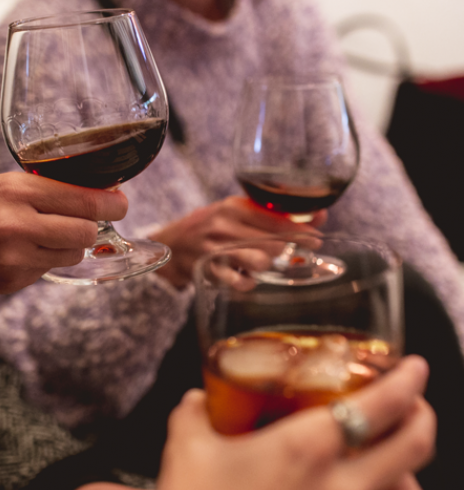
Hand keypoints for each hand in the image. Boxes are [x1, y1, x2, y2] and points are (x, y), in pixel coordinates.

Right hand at [0, 172, 127, 306]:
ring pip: (72, 252)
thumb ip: (35, 190)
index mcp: (12, 189)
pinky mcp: (12, 281)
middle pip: (86, 229)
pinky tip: (18, 254)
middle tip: (88, 222)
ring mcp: (15, 256)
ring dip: (68, 245)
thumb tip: (85, 193)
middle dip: (92, 226)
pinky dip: (44, 261)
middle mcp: (17, 222)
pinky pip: (48, 269)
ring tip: (41, 237)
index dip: (110, 201)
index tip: (120, 201)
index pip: (82, 196)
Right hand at [128, 356, 433, 489]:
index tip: (412, 368)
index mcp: (303, 451)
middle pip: (415, 447)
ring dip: (411, 471)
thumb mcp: (183, 450)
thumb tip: (199, 401)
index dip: (407, 381)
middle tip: (412, 402)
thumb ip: (195, 413)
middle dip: (422, 415)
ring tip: (392, 459)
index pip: (379, 407)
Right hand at [150, 196, 326, 287]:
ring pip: (260, 262)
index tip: (316, 238)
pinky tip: (245, 276)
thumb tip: (319, 216)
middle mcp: (223, 226)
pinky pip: (242, 283)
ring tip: (261, 262)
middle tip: (291, 253)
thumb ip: (271, 213)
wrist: (170, 244)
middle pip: (273, 243)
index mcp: (233, 206)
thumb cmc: (211, 226)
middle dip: (287, 250)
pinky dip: (248, 282)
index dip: (301, 231)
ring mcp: (215, 250)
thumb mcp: (235, 212)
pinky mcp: (208, 271)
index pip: (276, 219)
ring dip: (266, 265)